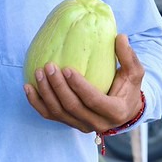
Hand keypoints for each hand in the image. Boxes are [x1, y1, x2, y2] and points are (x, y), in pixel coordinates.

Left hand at [23, 34, 145, 132]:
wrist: (124, 111)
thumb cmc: (128, 88)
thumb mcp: (134, 74)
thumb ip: (128, 57)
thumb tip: (120, 37)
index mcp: (115, 111)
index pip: (94, 101)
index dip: (79, 86)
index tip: (67, 69)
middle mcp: (97, 123)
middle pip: (72, 107)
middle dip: (58, 87)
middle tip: (49, 66)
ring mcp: (81, 125)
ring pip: (58, 112)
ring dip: (45, 92)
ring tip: (38, 72)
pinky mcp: (68, 123)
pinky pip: (49, 115)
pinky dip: (36, 102)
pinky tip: (28, 86)